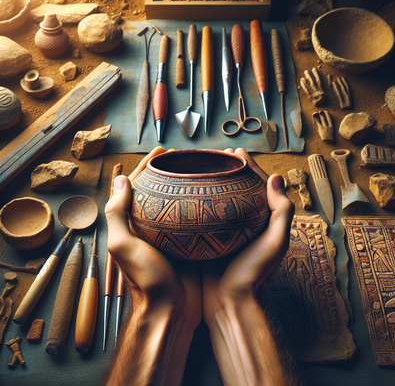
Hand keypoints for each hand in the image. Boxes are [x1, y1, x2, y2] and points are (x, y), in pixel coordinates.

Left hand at [105, 146, 201, 329]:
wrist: (172, 309)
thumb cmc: (147, 280)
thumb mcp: (124, 246)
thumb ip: (117, 213)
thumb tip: (121, 179)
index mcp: (133, 224)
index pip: (137, 185)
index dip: (147, 165)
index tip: (163, 151)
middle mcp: (152, 226)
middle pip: (159, 190)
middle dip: (169, 171)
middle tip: (185, 156)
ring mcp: (171, 234)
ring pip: (179, 201)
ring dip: (187, 183)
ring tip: (200, 168)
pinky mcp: (190, 241)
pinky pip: (195, 216)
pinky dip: (201, 202)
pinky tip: (212, 193)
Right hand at [201, 147, 294, 325]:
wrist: (228, 303)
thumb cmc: (253, 274)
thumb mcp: (275, 244)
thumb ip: (281, 212)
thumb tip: (277, 178)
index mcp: (262, 221)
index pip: (258, 186)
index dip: (249, 166)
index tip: (236, 151)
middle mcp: (244, 222)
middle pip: (237, 189)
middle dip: (230, 170)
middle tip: (218, 155)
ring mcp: (225, 230)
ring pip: (219, 198)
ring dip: (214, 181)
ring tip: (205, 166)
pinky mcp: (208, 237)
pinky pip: (204, 213)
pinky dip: (199, 199)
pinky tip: (190, 191)